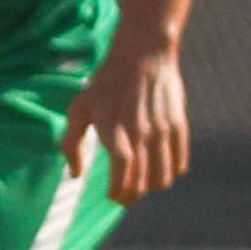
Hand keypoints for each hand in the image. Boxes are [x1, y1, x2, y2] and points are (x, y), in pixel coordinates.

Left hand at [63, 33, 189, 201]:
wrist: (143, 53)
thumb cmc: (105, 83)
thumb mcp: (79, 109)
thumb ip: (70, 144)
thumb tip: (75, 175)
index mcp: (114, 131)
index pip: (123, 174)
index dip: (119, 192)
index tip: (112, 196)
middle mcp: (140, 133)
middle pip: (143, 182)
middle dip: (132, 196)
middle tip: (124, 195)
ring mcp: (162, 130)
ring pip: (163, 178)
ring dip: (151, 187)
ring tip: (141, 183)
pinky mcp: (177, 125)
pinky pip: (179, 163)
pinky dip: (170, 173)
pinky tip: (159, 169)